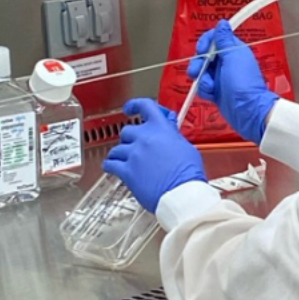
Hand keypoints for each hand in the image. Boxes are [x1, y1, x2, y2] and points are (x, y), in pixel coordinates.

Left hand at [104, 98, 206, 212]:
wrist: (181, 194)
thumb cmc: (188, 174)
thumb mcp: (186, 147)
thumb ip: (173, 135)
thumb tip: (168, 130)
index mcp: (160, 129)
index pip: (144, 106)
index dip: (135, 105)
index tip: (129, 108)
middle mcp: (144, 138)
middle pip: (127, 131)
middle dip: (131, 139)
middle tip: (136, 147)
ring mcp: (134, 154)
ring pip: (117, 148)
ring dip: (120, 153)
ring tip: (124, 160)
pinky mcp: (126, 171)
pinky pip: (110, 164)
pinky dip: (109, 165)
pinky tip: (111, 167)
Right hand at [187, 19, 278, 143]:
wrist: (247, 111)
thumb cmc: (242, 82)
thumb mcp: (233, 57)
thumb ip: (225, 40)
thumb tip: (222, 23)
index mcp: (233, 50)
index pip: (214, 38)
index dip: (206, 42)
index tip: (202, 50)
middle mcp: (226, 62)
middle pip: (204, 55)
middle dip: (198, 63)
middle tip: (197, 71)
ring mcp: (220, 77)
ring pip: (201, 71)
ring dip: (202, 79)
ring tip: (209, 87)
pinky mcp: (216, 91)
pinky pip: (203, 86)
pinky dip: (205, 90)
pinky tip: (211, 96)